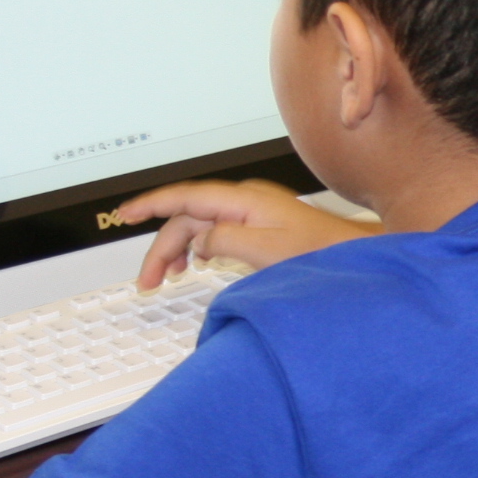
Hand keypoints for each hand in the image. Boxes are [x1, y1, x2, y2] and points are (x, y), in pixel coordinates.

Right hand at [117, 179, 376, 289]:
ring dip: (178, 251)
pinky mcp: (259, 226)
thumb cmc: (320, 253)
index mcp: (244, 201)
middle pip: (187, 218)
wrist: (353, 256)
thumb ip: (226, 241)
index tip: (124, 214)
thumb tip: (200, 244)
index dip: (151, 204)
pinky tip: (196, 265)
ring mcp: (253, 212)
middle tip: (147, 280)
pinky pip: (216, 232)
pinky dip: (199, 249)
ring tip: (166, 278)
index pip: (185, 197)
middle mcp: (245, 202)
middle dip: (162, 247)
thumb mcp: (267, 250)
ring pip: (200, 227)